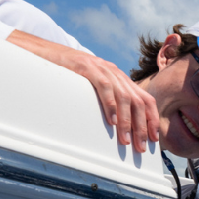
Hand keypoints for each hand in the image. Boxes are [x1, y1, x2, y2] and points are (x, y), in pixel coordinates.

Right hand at [7, 30, 158, 152]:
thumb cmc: (69, 74)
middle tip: (141, 147)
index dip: (151, 119)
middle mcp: (115, 72)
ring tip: (126, 140)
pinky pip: (104, 86)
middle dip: (142, 126)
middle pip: (138, 101)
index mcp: (119, 78)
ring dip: (127, 121)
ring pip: (124, 96)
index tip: (154, 139)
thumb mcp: (93, 87)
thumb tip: (118, 126)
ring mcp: (102, 68)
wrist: (45, 51)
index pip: (144, 99)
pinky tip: (113, 120)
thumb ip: (108, 100)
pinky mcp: (86, 67)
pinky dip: (110, 104)